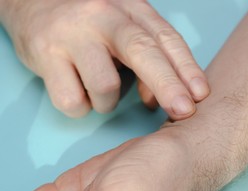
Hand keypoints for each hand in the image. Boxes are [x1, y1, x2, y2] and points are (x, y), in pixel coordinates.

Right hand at [1, 0, 208, 118]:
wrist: (34, 3)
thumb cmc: (91, 26)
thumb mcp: (125, 32)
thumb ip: (148, 60)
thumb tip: (157, 101)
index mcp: (130, 9)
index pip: (165, 38)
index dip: (187, 68)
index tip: (201, 94)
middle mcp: (102, 15)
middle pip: (141, 51)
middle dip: (167, 86)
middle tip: (184, 111)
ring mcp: (71, 34)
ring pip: (105, 85)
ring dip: (109, 102)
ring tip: (100, 89)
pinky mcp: (44, 53)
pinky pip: (73, 101)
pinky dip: (82, 106)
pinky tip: (77, 90)